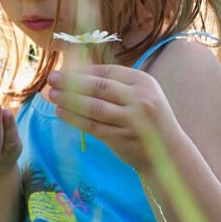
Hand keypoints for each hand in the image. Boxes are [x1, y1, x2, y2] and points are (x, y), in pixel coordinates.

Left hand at [44, 65, 181, 171]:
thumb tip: (78, 71)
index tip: (64, 69)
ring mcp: (132, 119)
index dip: (82, 70)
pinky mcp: (122, 138)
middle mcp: (140, 98)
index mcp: (143, 82)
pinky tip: (61, 112)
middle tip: (52, 78)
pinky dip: (74, 118)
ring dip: (69, 99)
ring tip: (51, 94)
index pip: (107, 72)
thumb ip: (116, 84)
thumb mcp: (141, 95)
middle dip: (71, 81)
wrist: (168, 152)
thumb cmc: (148, 119)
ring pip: (93, 106)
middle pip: (98, 87)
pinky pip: (92, 126)